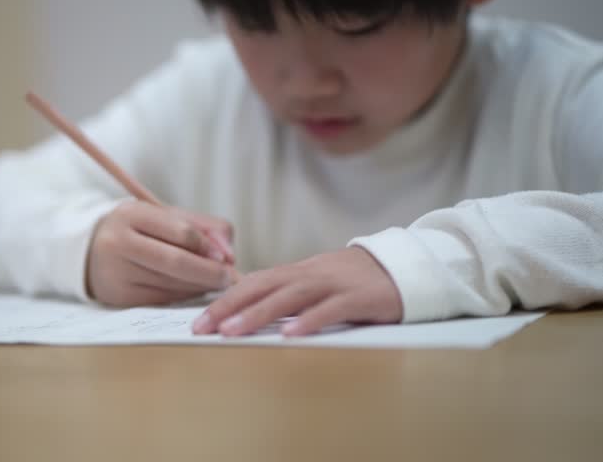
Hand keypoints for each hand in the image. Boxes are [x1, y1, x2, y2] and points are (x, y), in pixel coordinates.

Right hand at [87, 200, 236, 307]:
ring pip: (171, 285)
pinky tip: (192, 291)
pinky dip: (183, 297)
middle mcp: (118, 242)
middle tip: (228, 278)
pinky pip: (162, 300)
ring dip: (199, 287)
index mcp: (131, 214)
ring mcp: (116, 272)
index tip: (226, 257)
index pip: (181, 232)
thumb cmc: (140, 232)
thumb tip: (229, 256)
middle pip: (176, 262)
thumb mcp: (166, 218)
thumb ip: (205, 227)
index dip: (209, 247)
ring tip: (213, 284)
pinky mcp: (119, 297)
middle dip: (209, 273)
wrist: (92, 252)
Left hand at [192, 247, 402, 336]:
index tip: (198, 321)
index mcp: (296, 272)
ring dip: (258, 313)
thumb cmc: (353, 280)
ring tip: (232, 331)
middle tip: (201, 328)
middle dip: (228, 307)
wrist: (405, 266)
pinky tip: (291, 335)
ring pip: (290, 296)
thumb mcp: (315, 282)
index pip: (252, 283)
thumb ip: (285, 293)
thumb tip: (246, 308)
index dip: (223, 300)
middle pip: (262, 287)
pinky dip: (310, 320)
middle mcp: (309, 274)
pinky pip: (331, 309)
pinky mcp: (360, 298)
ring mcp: (334, 284)